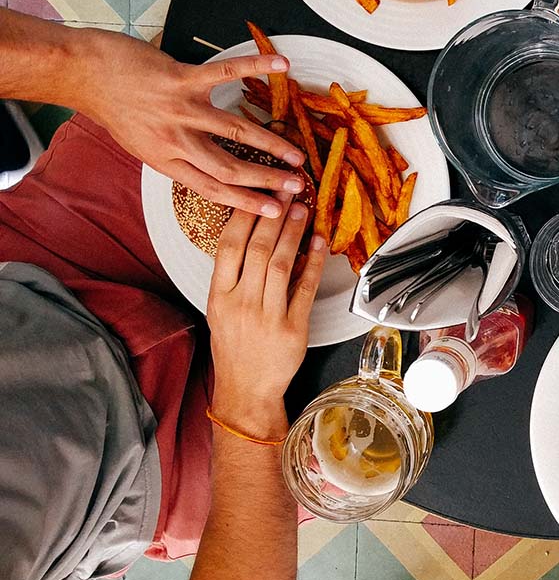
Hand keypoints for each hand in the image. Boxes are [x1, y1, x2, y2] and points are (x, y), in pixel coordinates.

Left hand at [75, 28, 305, 216]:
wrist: (84, 74)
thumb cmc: (113, 107)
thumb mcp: (141, 144)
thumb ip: (175, 155)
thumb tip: (208, 166)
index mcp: (166, 161)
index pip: (212, 188)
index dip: (246, 202)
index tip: (274, 211)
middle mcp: (175, 140)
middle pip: (229, 168)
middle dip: (267, 179)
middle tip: (296, 186)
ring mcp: (180, 109)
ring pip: (235, 131)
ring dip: (270, 143)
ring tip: (297, 153)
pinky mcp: (181, 79)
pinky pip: (225, 73)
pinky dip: (255, 67)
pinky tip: (281, 65)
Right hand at [207, 199, 325, 436]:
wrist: (246, 389)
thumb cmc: (234, 346)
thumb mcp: (221, 309)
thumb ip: (234, 275)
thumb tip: (256, 235)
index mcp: (219, 296)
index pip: (228, 246)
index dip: (244, 216)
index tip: (257, 193)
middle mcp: (241, 303)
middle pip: (258, 249)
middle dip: (273, 216)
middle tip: (286, 191)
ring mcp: (267, 316)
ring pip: (282, 264)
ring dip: (294, 233)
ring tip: (302, 209)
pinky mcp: (293, 328)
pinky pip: (306, 289)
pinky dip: (314, 263)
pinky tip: (319, 243)